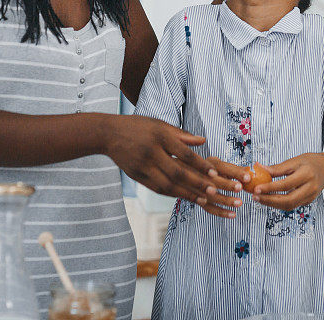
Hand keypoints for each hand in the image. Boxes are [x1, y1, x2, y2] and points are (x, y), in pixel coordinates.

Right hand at [105, 115, 241, 216]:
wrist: (108, 134)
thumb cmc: (138, 127)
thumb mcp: (160, 124)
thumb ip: (182, 134)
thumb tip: (203, 141)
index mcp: (160, 137)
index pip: (185, 154)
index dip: (200, 165)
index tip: (214, 173)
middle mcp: (152, 153)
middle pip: (178, 172)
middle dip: (197, 183)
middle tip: (213, 191)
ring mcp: (143, 167)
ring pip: (167, 185)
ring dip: (186, 194)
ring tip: (202, 199)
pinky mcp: (137, 176)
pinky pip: (157, 189)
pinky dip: (172, 194)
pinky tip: (184, 197)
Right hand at [200, 156, 251, 216]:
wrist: (190, 174)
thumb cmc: (212, 170)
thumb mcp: (222, 166)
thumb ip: (235, 170)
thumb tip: (251, 172)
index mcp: (208, 163)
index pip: (221, 166)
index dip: (234, 172)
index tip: (247, 177)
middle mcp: (200, 174)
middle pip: (213, 181)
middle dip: (227, 184)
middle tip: (240, 187)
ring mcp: (196, 188)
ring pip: (210, 196)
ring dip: (225, 200)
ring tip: (239, 202)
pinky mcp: (197, 200)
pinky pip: (209, 208)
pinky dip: (221, 212)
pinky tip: (232, 214)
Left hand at [251, 153, 323, 210]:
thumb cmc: (310, 162)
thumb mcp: (295, 160)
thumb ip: (277, 168)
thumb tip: (259, 168)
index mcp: (307, 174)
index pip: (286, 184)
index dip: (270, 188)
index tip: (256, 188)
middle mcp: (310, 187)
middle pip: (288, 200)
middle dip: (269, 200)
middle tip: (255, 197)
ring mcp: (310, 196)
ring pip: (289, 206)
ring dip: (272, 204)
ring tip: (259, 199)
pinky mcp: (308, 201)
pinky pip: (292, 206)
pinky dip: (279, 204)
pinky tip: (269, 199)